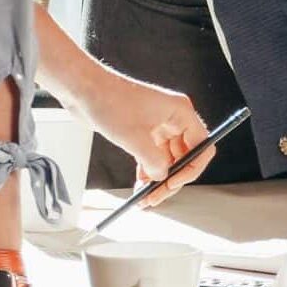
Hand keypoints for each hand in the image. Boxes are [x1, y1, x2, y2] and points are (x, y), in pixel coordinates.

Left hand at [77, 73, 212, 204]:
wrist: (84, 89)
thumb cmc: (110, 100)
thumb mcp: (134, 137)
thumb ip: (153, 161)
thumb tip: (162, 177)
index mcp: (181, 112)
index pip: (202, 145)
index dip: (192, 167)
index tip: (174, 182)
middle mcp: (173, 118)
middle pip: (185, 155)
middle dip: (172, 178)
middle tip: (158, 196)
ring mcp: (158, 124)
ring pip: (167, 158)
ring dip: (158, 178)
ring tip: (146, 196)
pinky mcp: (142, 130)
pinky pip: (152, 156)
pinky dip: (148, 171)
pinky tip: (140, 185)